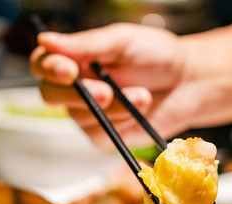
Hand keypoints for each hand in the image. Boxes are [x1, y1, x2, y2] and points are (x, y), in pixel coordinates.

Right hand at [30, 23, 191, 147]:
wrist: (188, 82)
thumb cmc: (157, 55)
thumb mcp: (123, 41)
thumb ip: (87, 43)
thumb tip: (44, 40)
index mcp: (75, 58)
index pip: (42, 64)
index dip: (49, 68)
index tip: (68, 70)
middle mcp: (75, 86)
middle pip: (48, 94)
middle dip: (77, 94)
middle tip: (108, 92)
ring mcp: (87, 113)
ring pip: (79, 116)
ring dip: (113, 107)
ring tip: (142, 94)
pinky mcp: (103, 135)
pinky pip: (98, 133)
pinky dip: (121, 122)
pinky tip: (140, 109)